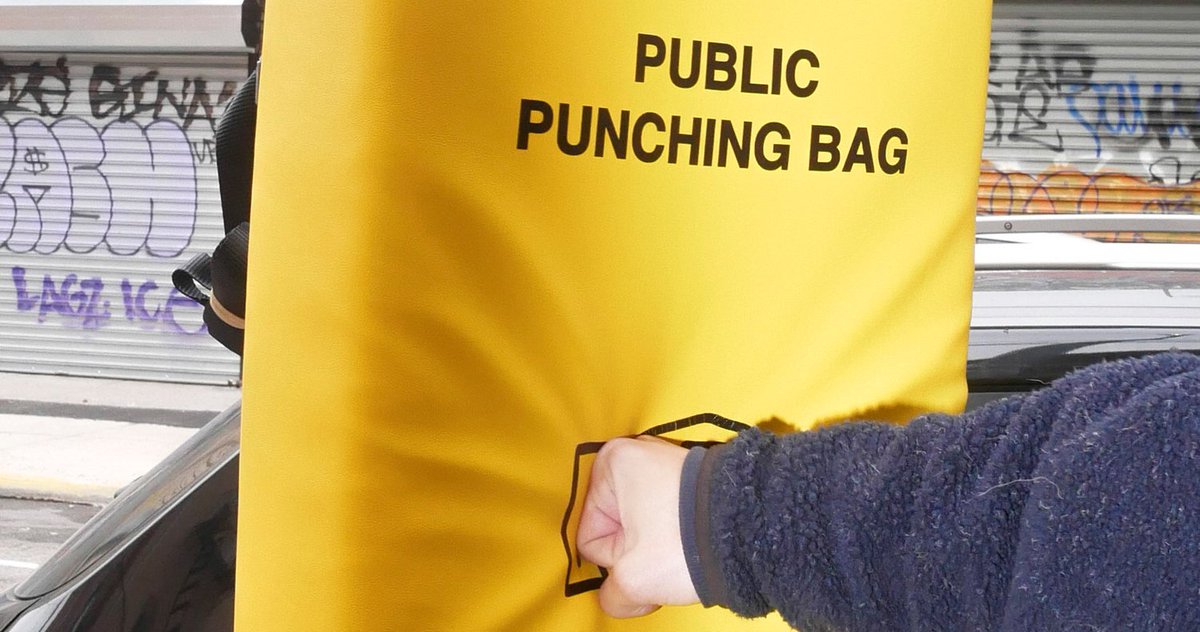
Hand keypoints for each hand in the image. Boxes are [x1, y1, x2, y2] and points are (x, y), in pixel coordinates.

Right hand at [575, 436, 700, 617]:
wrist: (755, 531)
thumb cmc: (690, 541)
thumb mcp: (634, 580)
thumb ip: (611, 594)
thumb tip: (616, 596)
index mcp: (612, 464)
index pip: (591, 537)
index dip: (616, 562)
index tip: (642, 561)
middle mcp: (638, 455)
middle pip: (618, 530)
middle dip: (638, 555)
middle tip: (664, 558)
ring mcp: (666, 464)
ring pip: (644, 528)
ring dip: (658, 549)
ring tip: (681, 552)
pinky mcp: (690, 480)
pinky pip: (668, 519)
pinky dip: (678, 536)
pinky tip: (692, 544)